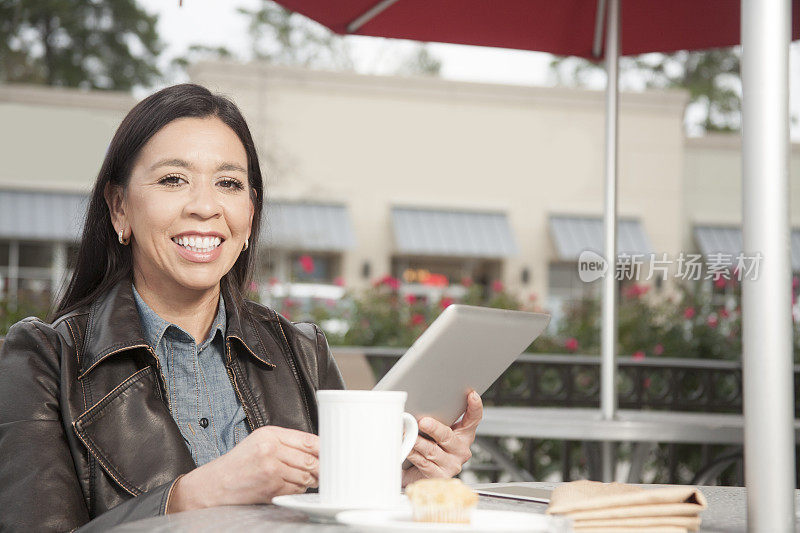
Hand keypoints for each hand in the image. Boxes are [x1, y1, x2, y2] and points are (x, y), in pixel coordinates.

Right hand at [167, 425, 318, 511]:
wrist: (216, 484)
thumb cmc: (239, 462)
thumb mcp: (260, 441)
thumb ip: (287, 442)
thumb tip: (316, 448)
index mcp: (270, 435)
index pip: (308, 440)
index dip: (323, 449)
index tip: (331, 453)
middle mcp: (271, 450)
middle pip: (310, 460)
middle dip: (320, 467)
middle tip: (324, 470)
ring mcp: (271, 470)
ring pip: (305, 477)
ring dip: (311, 480)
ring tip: (310, 479)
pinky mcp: (271, 488)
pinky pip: (296, 490)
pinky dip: (299, 490)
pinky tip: (293, 486)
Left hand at [402, 390, 482, 485]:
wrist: (419, 473)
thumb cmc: (429, 446)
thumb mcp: (436, 430)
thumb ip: (436, 418)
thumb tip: (421, 403)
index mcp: (464, 435)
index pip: (473, 418)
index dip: (475, 407)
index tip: (472, 395)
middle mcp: (461, 450)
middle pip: (448, 436)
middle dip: (434, 428)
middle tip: (423, 422)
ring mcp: (451, 464)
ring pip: (432, 450)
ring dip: (417, 442)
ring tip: (407, 435)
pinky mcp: (439, 476)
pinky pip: (424, 463)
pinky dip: (413, 454)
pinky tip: (406, 448)